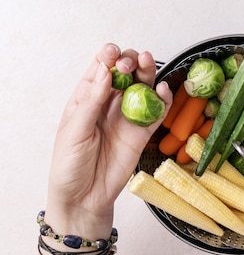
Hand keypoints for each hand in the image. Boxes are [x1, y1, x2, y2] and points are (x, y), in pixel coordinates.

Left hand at [45, 43, 171, 235]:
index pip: (101, 67)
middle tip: (130, 65)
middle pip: (126, 72)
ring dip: (148, 72)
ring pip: (143, 86)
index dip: (108, 56)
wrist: (84, 199)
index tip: (113, 54)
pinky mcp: (142, 133)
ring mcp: (127, 116)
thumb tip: (105, 71)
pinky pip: (157, 112)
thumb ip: (92, 101)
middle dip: (130, 61)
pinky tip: (162, 91)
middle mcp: (109, 102)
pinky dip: (163, 100)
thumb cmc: (69, 166)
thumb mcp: (74, 131)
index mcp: (87, 97)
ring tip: (150, 63)